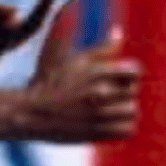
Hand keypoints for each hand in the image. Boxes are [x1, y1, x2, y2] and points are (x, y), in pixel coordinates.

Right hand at [21, 29, 141, 142]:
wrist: (30, 112)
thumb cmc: (48, 81)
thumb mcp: (71, 58)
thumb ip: (100, 47)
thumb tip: (119, 32)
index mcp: (95, 71)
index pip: (135, 71)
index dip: (129, 73)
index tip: (118, 77)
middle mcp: (99, 92)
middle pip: (133, 90)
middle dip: (123, 91)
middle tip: (107, 94)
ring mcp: (99, 114)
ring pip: (133, 111)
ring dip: (123, 110)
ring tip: (109, 109)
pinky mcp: (97, 133)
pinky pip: (128, 130)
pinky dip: (123, 127)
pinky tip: (110, 122)